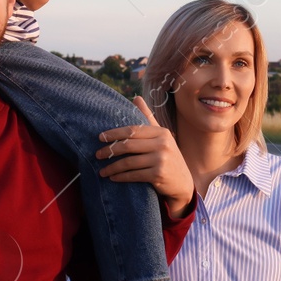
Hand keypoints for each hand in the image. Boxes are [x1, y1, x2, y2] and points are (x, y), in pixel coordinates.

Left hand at [96, 97, 193, 217]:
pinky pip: (134, 175)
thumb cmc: (168, 157)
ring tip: (102, 171)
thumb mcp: (161, 136)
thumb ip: (148, 118)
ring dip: (112, 167)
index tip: (100, 137)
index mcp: (161, 132)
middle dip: (110, 150)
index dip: (114, 133)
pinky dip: (121, 177)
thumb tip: (136, 98)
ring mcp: (161, 160)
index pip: (133, 130)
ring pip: (129, 162)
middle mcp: (162, 144)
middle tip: (97, 154)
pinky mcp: (158, 175)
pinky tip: (113, 178)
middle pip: (128, 145)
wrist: (182, 182)